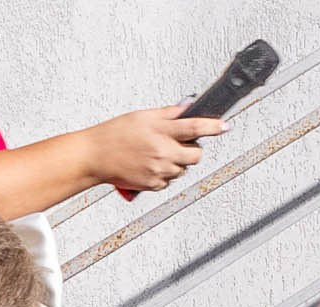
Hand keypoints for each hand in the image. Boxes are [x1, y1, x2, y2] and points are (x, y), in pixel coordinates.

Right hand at [85, 106, 222, 193]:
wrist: (95, 157)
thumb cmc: (114, 134)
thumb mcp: (142, 117)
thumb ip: (167, 114)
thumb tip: (187, 109)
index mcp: (160, 131)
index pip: (194, 128)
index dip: (213, 127)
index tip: (224, 126)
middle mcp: (163, 152)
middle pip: (196, 155)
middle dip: (193, 150)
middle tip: (178, 144)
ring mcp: (160, 170)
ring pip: (183, 169)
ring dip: (177, 162)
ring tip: (155, 153)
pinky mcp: (156, 184)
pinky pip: (170, 180)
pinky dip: (165, 173)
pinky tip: (148, 164)